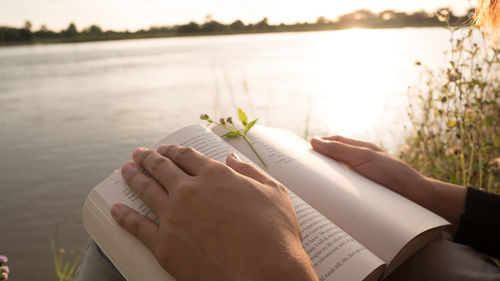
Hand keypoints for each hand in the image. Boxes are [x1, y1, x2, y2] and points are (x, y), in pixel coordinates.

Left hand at [110, 145, 316, 280]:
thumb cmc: (276, 235)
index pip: (187, 156)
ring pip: (146, 190)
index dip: (174, 150)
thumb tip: (231, 158)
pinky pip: (136, 226)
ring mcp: (174, 217)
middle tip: (139, 154)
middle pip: (162, 168)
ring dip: (133, 177)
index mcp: (215, 176)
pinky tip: (115, 209)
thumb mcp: (274, 192)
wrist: (265, 274)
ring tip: (125, 170)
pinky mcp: (165, 245)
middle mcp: (190, 190)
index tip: (166, 149)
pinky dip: (123, 216)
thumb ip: (250, 171)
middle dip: (149, 158)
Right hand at [310, 136, 465, 227]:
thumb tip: (313, 141)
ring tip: (309, 188)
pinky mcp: (362, 193)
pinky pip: (343, 190)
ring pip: (337, 176)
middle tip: (300, 172)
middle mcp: (359, 161)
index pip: (333, 142)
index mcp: (359, 149)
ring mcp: (360, 177)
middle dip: (318, 164)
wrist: (415, 198)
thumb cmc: (392, 173)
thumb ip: (338, 150)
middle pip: (332, 160)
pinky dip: (333, 192)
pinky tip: (326, 199)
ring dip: (325, 181)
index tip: (300, 152)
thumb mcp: (363, 157)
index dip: (317, 145)